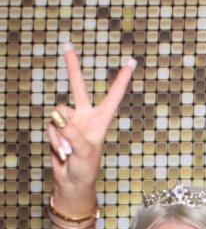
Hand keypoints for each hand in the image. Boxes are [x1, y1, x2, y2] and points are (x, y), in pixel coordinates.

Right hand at [47, 44, 135, 203]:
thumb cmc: (85, 170)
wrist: (72, 182)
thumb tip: (57, 115)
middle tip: (67, 45)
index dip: (121, 80)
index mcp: (101, 121)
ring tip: (68, 150)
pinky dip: (54, 139)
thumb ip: (72, 132)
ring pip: (58, 113)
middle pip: (79, 87)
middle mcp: (86, 117)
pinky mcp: (58, 129)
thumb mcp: (84, 152)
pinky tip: (62, 151)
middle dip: (72, 68)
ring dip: (60, 133)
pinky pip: (51, 125)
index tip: (132, 62)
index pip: (113, 96)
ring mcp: (71, 122)